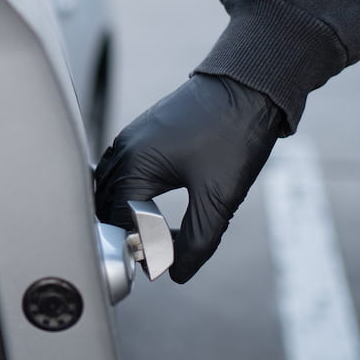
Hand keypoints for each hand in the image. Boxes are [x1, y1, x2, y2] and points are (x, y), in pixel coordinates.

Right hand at [94, 73, 281, 282]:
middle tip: (160, 253)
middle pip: (109, 205)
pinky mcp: (145, 133)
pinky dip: (133, 195)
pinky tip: (153, 207)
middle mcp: (125, 148)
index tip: (167, 261)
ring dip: (129, 214)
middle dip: (129, 233)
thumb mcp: (219, 198)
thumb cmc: (234, 134)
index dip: (142, 247)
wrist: (250, 86)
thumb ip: (196, 241)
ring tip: (157, 235)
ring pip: (114, 188)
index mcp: (135, 164)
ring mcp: (133, 138)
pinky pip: (125, 171)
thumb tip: (174, 273)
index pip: (120, 221)